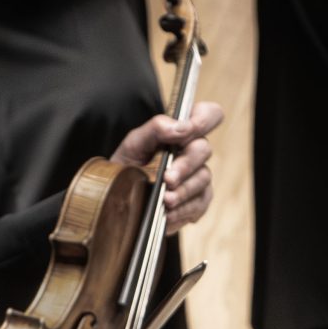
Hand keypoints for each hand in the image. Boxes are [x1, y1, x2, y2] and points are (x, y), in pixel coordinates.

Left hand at [111, 101, 223, 232]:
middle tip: (168, 179)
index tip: (186, 133)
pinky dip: (184, 210)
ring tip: (165, 201)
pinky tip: (169, 214)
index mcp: (182, 131)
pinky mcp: (198, 200)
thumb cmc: (128, 165)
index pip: (208, 114)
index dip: (203, 120)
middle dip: (185, 166)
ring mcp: (198, 176)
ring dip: (184, 191)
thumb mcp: (134, 143)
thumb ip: (156, 128)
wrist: (119, 197)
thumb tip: (181, 127)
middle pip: (203, 150)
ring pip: (203, 179)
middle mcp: (193, 152)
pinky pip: (200, 204)